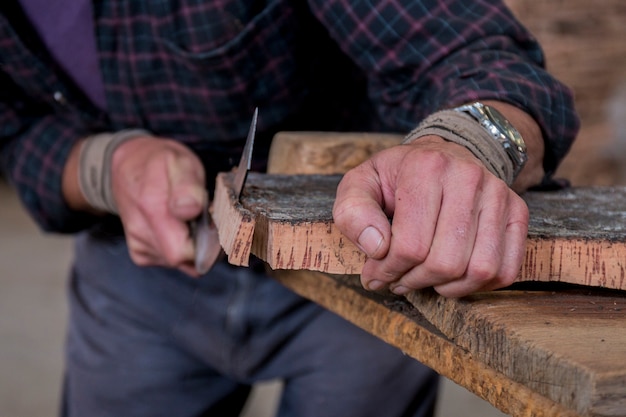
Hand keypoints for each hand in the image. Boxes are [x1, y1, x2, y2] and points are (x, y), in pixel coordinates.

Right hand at [110, 136, 210, 275]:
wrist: (129, 166)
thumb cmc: (160, 163)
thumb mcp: (180, 162)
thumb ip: (186, 186)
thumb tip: (189, 210)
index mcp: (151, 208)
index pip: (184, 252)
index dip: (207, 244)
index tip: (213, 224)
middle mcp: (140, 231)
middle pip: (183, 260)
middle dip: (201, 245)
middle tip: (203, 219)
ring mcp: (138, 245)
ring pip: (179, 263)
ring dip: (191, 245)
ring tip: (188, 219)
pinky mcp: (140, 253)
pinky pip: (171, 262)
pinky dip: (181, 247)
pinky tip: (178, 227)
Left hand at [332, 136, 528, 297]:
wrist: (444, 154)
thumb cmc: (397, 177)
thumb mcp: (360, 184)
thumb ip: (353, 213)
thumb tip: (377, 248)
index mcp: (425, 167)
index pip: (410, 245)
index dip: (387, 270)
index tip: (375, 274)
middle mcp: (468, 177)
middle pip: (445, 262)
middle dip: (414, 281)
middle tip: (398, 279)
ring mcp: (498, 195)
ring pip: (479, 270)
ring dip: (446, 288)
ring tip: (423, 279)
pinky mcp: (517, 212)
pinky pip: (505, 270)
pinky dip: (478, 286)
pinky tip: (453, 278)